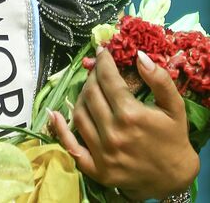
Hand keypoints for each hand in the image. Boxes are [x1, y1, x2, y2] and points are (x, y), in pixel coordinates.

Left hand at [50, 48, 199, 199]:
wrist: (175, 177)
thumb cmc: (174, 138)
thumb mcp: (174, 106)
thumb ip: (160, 79)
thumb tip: (139, 55)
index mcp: (131, 115)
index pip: (107, 79)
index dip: (103, 61)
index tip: (102, 51)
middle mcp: (113, 133)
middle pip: (90, 93)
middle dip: (93, 76)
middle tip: (98, 70)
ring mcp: (103, 153)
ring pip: (79, 113)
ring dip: (81, 96)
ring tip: (90, 89)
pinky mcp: (97, 169)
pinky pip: (72, 147)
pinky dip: (60, 130)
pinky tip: (54, 114)